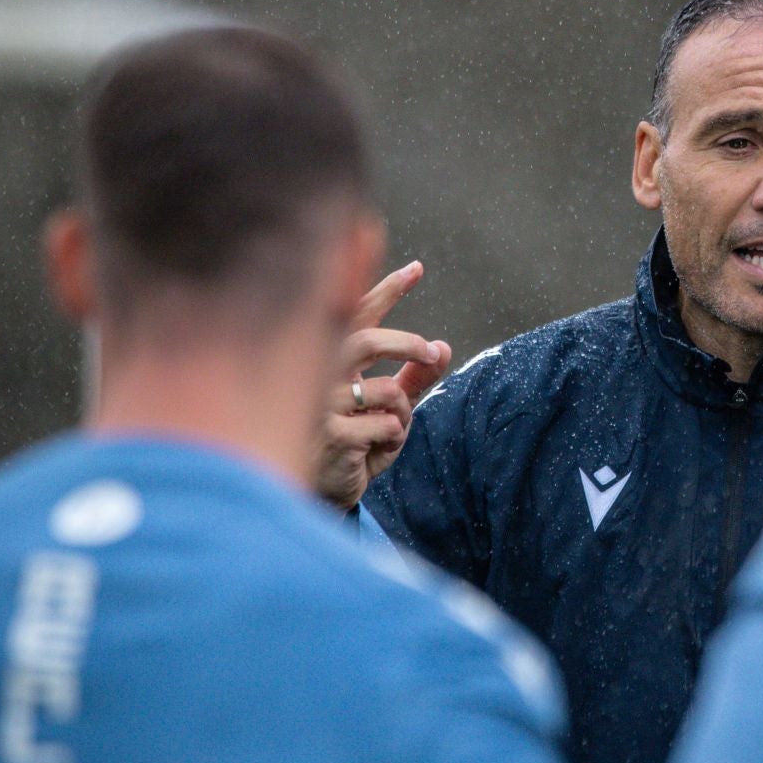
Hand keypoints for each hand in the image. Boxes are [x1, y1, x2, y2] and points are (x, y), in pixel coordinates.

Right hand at [316, 261, 451, 509]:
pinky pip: (386, 425)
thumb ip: (414, 379)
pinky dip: (393, 438)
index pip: (358, 315)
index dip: (387, 290)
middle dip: (406, 343)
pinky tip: (374, 452)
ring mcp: (319, 405)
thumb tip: (444, 349)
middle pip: (366, 340)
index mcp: (332, 361)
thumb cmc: (355, 444)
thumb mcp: (391, 409)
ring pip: (385, 390)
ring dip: (402, 410)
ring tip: (392, 430)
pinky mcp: (328, 435)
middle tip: (432, 350)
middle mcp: (318, 376)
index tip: (418, 268)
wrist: (326, 493)